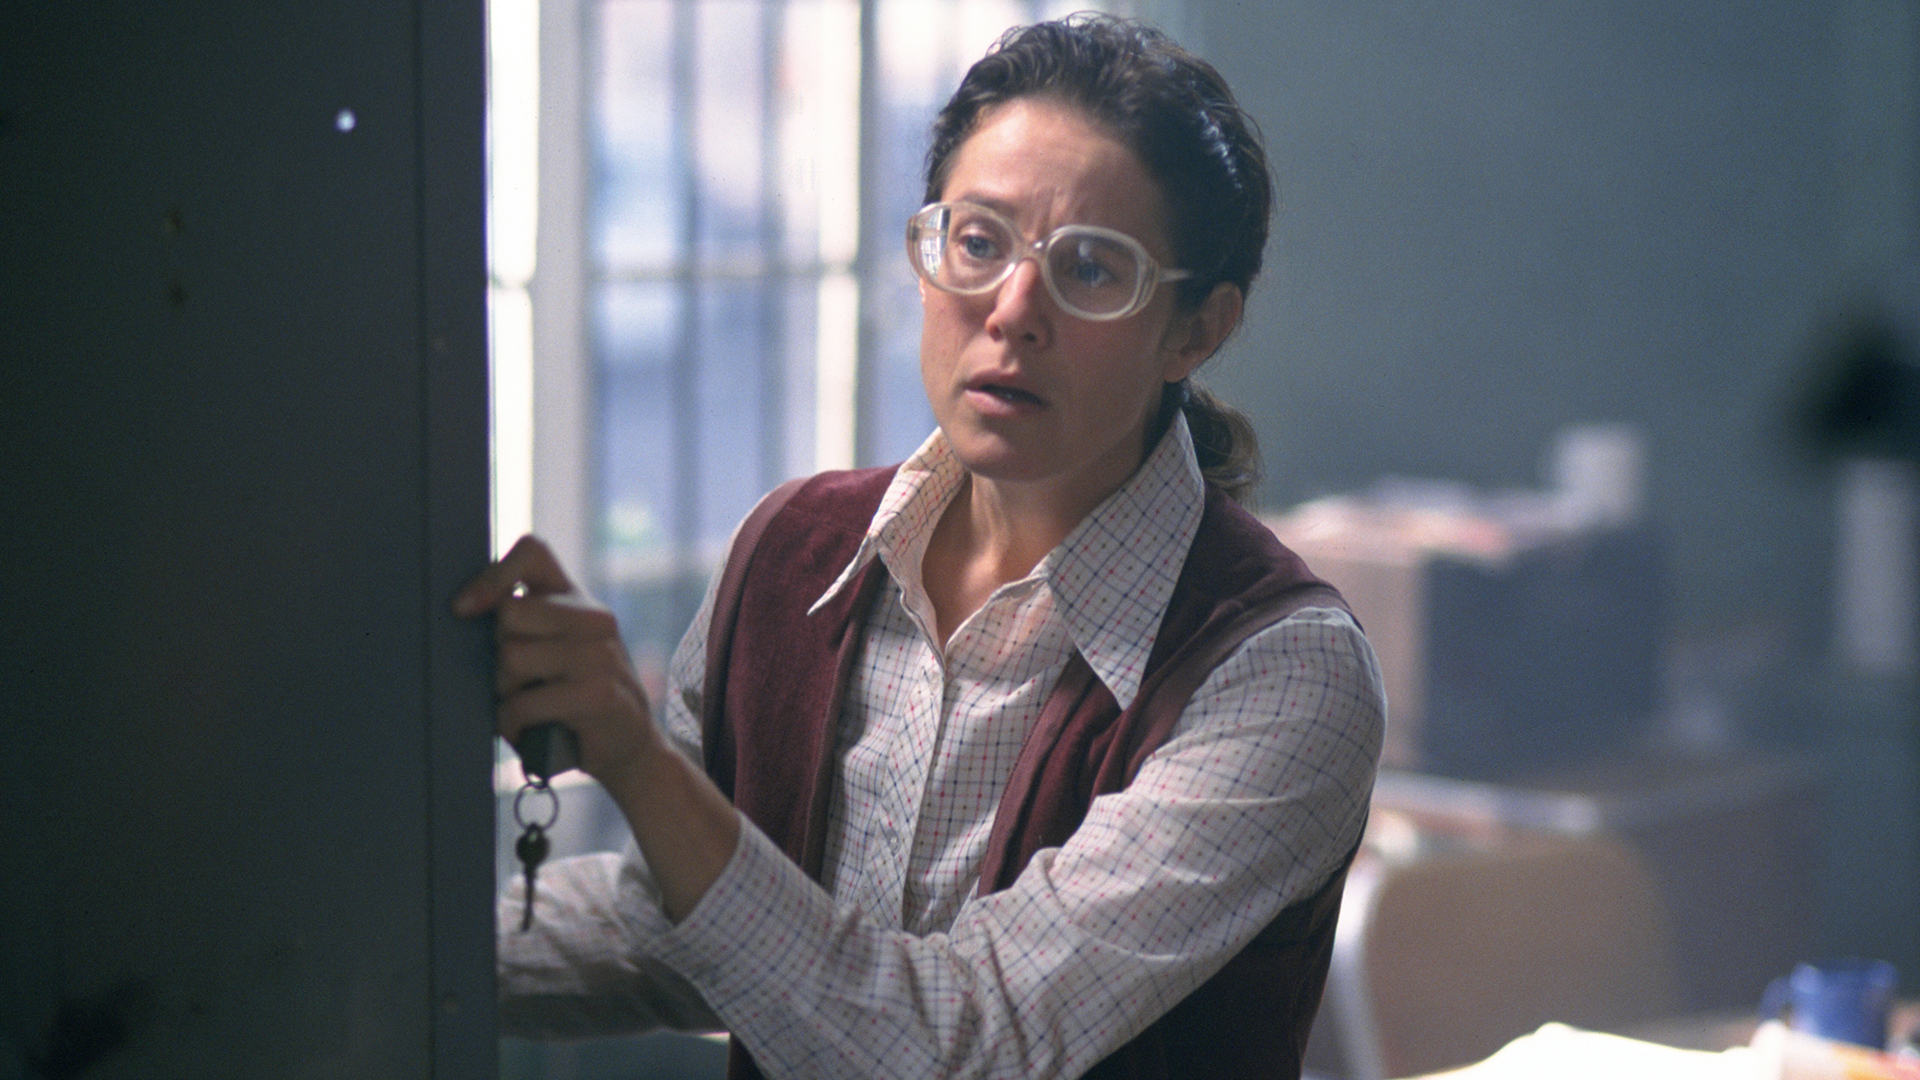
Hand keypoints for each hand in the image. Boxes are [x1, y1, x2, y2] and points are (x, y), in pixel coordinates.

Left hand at [453, 535, 655, 787]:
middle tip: (516, 682)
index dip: (493, 575)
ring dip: (505, 693)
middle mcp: (594, 618)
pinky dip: (513, 724)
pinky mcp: (599, 693)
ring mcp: (601, 654)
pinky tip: (529, 732)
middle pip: (509, 614)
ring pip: (512, 658)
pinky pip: (525, 702)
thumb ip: (522, 627)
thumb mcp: (551, 652)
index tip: (463, 609)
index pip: (533, 552)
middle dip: (497, 655)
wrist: (629, 748)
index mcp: (578, 601)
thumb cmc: (570, 700)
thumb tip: (462, 610)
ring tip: (524, 708)